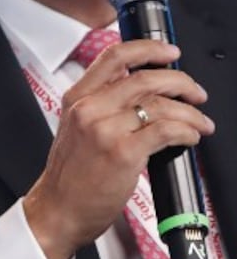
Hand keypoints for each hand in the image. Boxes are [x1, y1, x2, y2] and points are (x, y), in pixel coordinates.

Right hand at [23, 40, 213, 258]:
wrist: (58, 208)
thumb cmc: (70, 175)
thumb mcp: (75, 128)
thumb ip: (101, 105)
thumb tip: (142, 91)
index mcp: (76, 98)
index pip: (114, 58)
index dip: (148, 49)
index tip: (170, 52)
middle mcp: (89, 109)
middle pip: (145, 78)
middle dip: (181, 81)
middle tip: (195, 92)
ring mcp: (105, 130)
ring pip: (161, 104)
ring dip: (191, 112)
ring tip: (200, 123)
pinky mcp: (124, 153)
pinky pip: (167, 131)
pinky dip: (187, 131)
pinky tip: (190, 137)